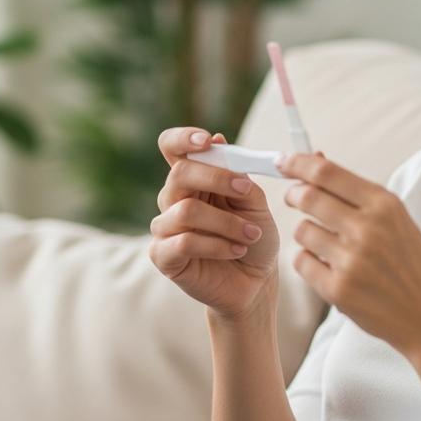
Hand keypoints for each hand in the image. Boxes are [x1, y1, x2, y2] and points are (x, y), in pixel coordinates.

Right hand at [148, 127, 280, 320]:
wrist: (256, 282)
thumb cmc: (254, 238)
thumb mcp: (255, 202)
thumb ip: (238, 175)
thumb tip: (218, 139)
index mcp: (194, 179)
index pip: (172, 147)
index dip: (183, 138)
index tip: (208, 141)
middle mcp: (174, 199)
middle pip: (179, 174)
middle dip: (216, 178)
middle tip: (245, 191)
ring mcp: (165, 227)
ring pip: (186, 211)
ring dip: (226, 222)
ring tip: (251, 235)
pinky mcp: (163, 256)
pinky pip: (184, 242)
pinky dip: (217, 245)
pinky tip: (236, 251)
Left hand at [275, 151, 420, 360]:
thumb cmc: (415, 265)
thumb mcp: (397, 220)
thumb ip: (357, 194)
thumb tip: (316, 160)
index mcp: (385, 206)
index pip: (327, 173)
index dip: (298, 163)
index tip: (284, 162)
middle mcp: (367, 229)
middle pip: (307, 196)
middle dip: (294, 194)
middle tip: (294, 196)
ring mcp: (351, 261)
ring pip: (301, 230)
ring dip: (307, 233)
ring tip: (326, 243)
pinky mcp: (338, 290)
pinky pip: (302, 262)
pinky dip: (309, 261)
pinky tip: (327, 266)